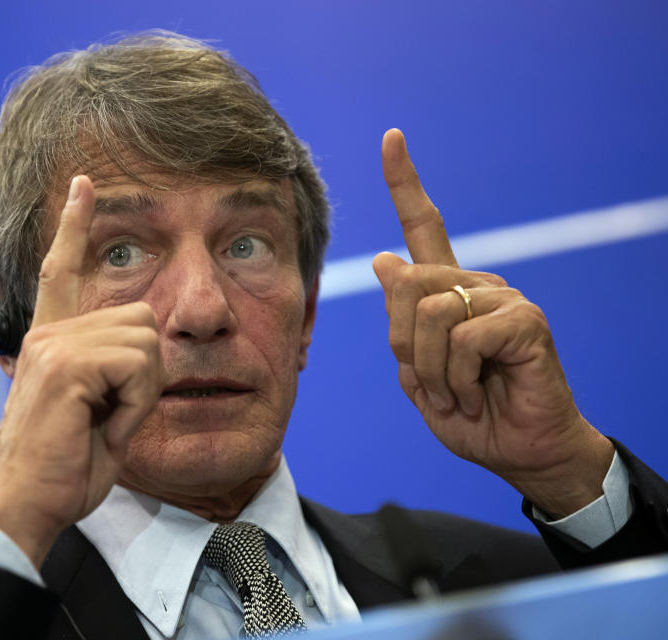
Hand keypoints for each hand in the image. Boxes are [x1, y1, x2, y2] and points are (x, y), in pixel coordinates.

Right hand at [0, 176, 162, 564]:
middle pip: (142, 320)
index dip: (73, 226)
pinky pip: (137, 367)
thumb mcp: (95, 411)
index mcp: (51, 340)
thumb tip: (144, 347)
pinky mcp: (65, 364)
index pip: (61, 270)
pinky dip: (134, 406)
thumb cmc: (63, 467)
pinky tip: (103, 428)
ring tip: (104, 423)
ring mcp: (54, 345)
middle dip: (146, 374)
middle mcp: (48, 333)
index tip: (83, 186)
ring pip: (145, 341)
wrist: (27, 505)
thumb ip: (113, 370)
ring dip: (141, 392)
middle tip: (113, 415)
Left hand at [372, 129, 612, 517]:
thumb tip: (386, 259)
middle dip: (405, 348)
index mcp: (446, 291)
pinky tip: (478, 394)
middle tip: (434, 384)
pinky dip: (456, 378)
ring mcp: (504, 296)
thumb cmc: (469, 413)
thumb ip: (402, 321)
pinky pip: (462, 338)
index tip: (391, 137)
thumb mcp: (417, 373)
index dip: (404, 183)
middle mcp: (476, 283)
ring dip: (431, 370)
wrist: (517, 450)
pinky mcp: (525, 319)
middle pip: (406, 288)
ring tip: (459, 393)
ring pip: (428, 313)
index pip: (424, 226)